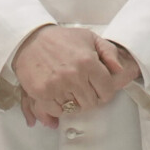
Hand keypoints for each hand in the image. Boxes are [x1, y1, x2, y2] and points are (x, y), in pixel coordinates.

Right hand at [15, 25, 138, 126]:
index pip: (107, 91)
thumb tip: (119, 69)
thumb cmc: (61, 40)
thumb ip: (108, 52)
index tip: (98, 89)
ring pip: (74, 109)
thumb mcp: (89, 38)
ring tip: (70, 92)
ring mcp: (57, 85)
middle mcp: (74, 75)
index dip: (104, 92)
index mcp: (88, 62)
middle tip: (83, 91)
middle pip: (91, 103)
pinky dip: (58, 108)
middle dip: (90, 99)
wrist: (31, 39)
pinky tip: (58, 96)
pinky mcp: (42, 92)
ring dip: (74, 104)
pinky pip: (57, 111)